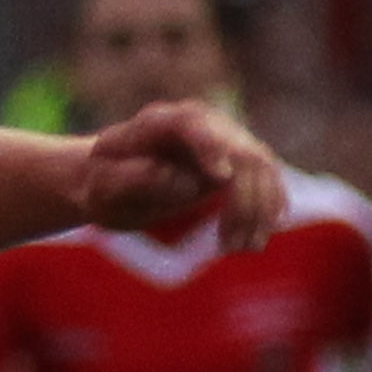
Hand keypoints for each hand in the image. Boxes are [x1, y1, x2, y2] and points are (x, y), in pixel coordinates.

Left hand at [75, 101, 282, 247]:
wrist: (115, 179)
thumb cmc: (104, 185)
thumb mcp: (104, 187)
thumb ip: (133, 178)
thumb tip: (183, 180)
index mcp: (159, 122)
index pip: (192, 123)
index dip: (210, 146)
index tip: (221, 179)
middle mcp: (199, 121)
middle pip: (238, 148)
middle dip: (243, 199)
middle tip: (230, 248)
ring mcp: (223, 136)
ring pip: (261, 165)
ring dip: (260, 211)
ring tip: (241, 250)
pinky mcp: (239, 158)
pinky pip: (268, 177)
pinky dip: (268, 210)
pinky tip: (254, 241)